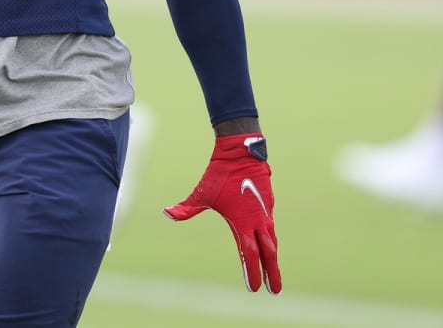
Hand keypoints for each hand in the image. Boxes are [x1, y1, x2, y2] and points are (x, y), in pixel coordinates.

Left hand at [163, 133, 280, 293]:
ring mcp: (265, 212)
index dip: (253, 271)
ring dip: (274, 258)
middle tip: (275, 291)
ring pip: (272, 241)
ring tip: (274, 274)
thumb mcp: (202, 193)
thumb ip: (186, 208)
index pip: (250, 253)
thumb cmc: (220, 173)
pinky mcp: (268, 204)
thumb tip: (167, 213)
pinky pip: (271, 228)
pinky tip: (270, 247)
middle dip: (273, 273)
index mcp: (242, 221)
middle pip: (268, 253)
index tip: (254, 287)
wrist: (240, 151)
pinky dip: (272, 241)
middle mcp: (257, 219)